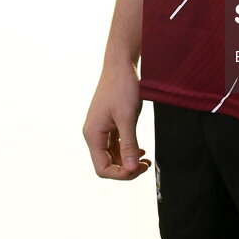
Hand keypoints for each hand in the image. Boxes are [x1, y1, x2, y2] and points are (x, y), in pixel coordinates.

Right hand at [82, 62, 151, 179]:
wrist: (120, 63)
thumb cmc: (122, 86)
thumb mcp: (127, 117)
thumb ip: (129, 144)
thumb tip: (132, 169)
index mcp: (93, 135)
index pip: (102, 168)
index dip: (121, 174)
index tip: (139, 169)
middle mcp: (94, 134)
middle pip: (107, 164)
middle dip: (126, 168)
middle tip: (146, 165)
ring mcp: (101, 128)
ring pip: (112, 155)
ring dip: (128, 160)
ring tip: (146, 160)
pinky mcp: (108, 123)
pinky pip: (115, 144)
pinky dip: (127, 149)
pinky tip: (141, 149)